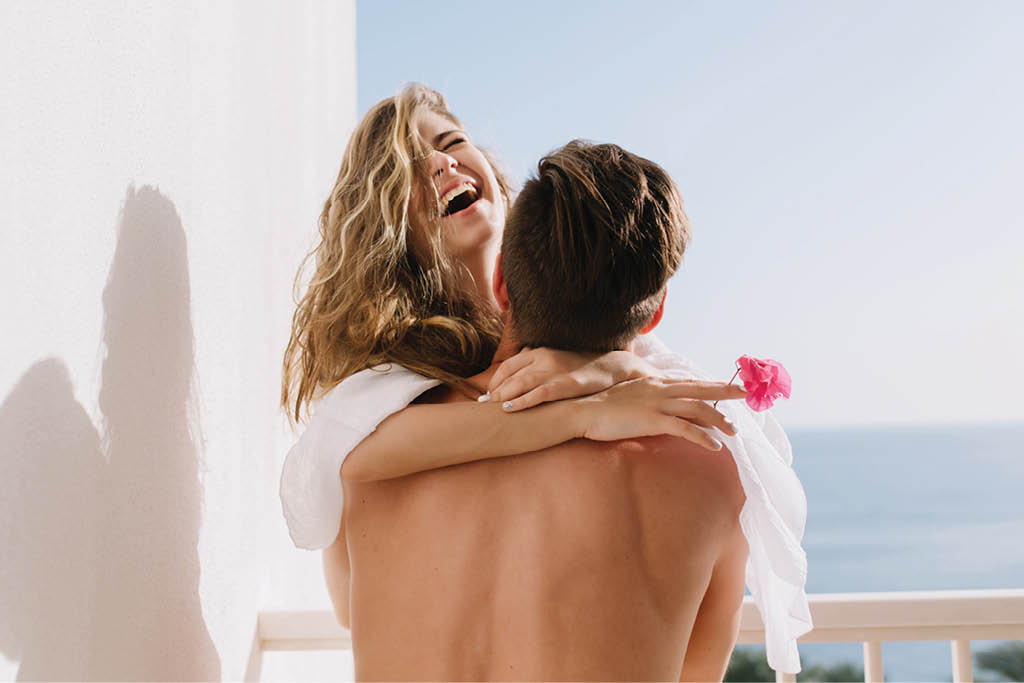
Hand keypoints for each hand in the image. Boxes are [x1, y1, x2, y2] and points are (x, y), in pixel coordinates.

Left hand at [487, 347, 654, 410]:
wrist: (611, 366)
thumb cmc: (580, 368)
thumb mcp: (556, 362)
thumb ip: (537, 367)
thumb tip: (516, 379)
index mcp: (540, 352)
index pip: (508, 366)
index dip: (495, 380)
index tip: (488, 394)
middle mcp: (544, 358)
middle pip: (511, 375)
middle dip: (496, 391)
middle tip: (485, 405)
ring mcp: (555, 370)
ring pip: (521, 383)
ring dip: (504, 396)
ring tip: (493, 408)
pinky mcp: (566, 384)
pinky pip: (539, 393)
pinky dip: (523, 401)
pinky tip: (510, 409)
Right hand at [572, 377, 745, 450]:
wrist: (583, 412)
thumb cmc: (603, 409)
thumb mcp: (630, 399)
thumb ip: (648, 401)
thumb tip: (663, 411)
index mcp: (655, 383)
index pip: (689, 382)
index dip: (710, 384)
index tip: (729, 387)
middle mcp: (660, 389)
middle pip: (700, 389)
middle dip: (725, 392)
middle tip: (746, 395)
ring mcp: (657, 403)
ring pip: (697, 408)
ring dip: (719, 420)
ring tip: (735, 432)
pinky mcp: (652, 420)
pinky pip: (683, 428)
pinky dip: (702, 438)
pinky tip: (714, 447)